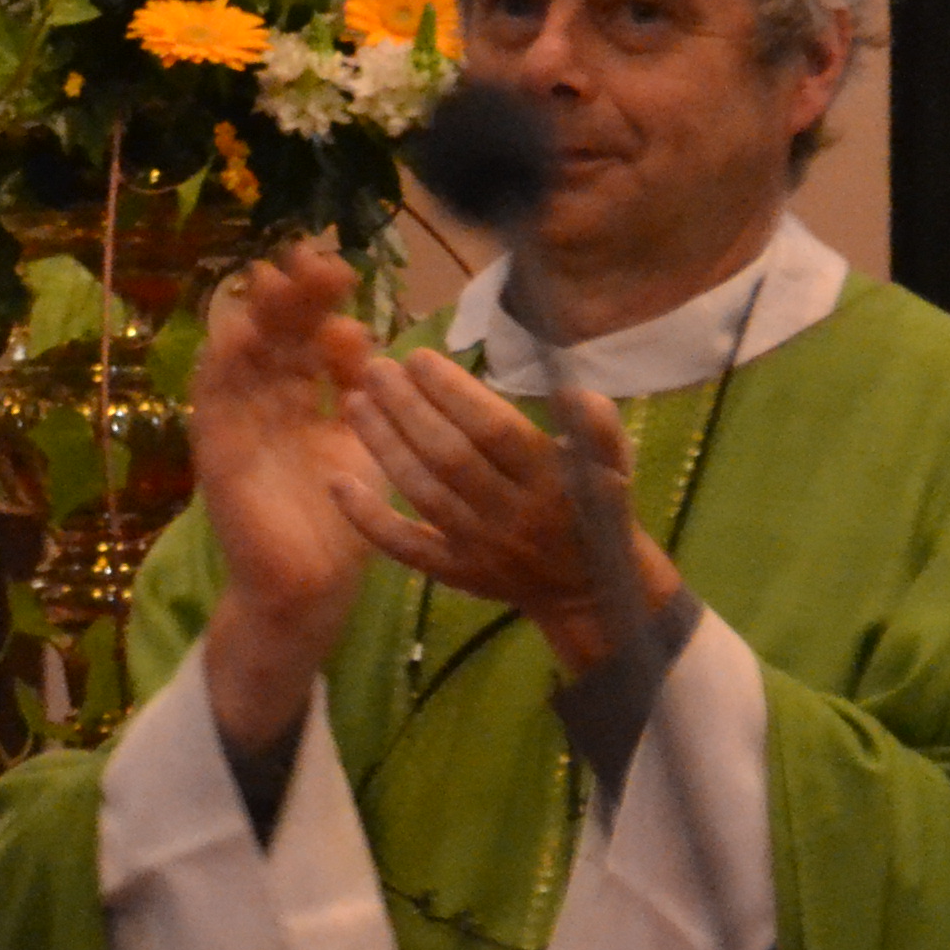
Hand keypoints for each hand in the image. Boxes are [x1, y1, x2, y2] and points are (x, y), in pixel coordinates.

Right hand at [187, 246, 385, 749]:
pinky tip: (238, 328)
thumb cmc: (340, 521)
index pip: (307, 339)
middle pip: (274, 338)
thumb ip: (362, 394)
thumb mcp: (365, 445)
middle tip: (310, 256)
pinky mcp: (217, 452)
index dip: (318, 302)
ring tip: (276, 277)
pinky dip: (222, 363)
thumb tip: (362, 335)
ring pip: (242, 357)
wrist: (311, 588)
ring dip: (257, 317)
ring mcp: (238, 425)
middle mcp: (266, 406)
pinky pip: (214, 400)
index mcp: (302, 402)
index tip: (339, 265)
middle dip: (290, 297)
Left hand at [340, 351, 682, 678]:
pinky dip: (368, 517)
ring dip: (384, 445)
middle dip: (408, 409)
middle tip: (376, 369)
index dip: (453, 392)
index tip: (418, 358)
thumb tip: (572, 392)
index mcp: (553, 483)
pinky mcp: (454, 573)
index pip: (495, 430)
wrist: (586, 592)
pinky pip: (405, 547)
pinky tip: (337, 483)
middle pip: (450, 456)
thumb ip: (596, 428)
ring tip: (355, 402)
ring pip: (423, 493)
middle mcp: (513, 516)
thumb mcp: (612, 467)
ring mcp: (479, 548)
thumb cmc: (594, 512)